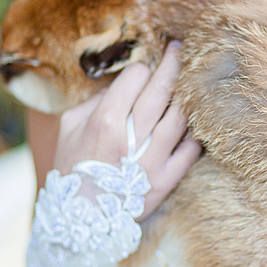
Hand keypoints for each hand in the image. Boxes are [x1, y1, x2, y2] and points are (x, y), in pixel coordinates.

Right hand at [53, 42, 201, 218]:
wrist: (81, 217)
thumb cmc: (73, 166)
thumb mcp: (69, 128)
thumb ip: (95, 100)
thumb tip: (123, 82)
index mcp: (105, 123)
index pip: (135, 78)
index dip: (141, 68)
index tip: (143, 68)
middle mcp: (131, 140)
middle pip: (162, 90)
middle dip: (173, 63)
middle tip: (180, 49)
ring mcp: (152, 161)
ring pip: (181, 117)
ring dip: (188, 94)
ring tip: (192, 79)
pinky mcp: (167, 180)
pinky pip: (192, 149)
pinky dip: (197, 132)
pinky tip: (197, 120)